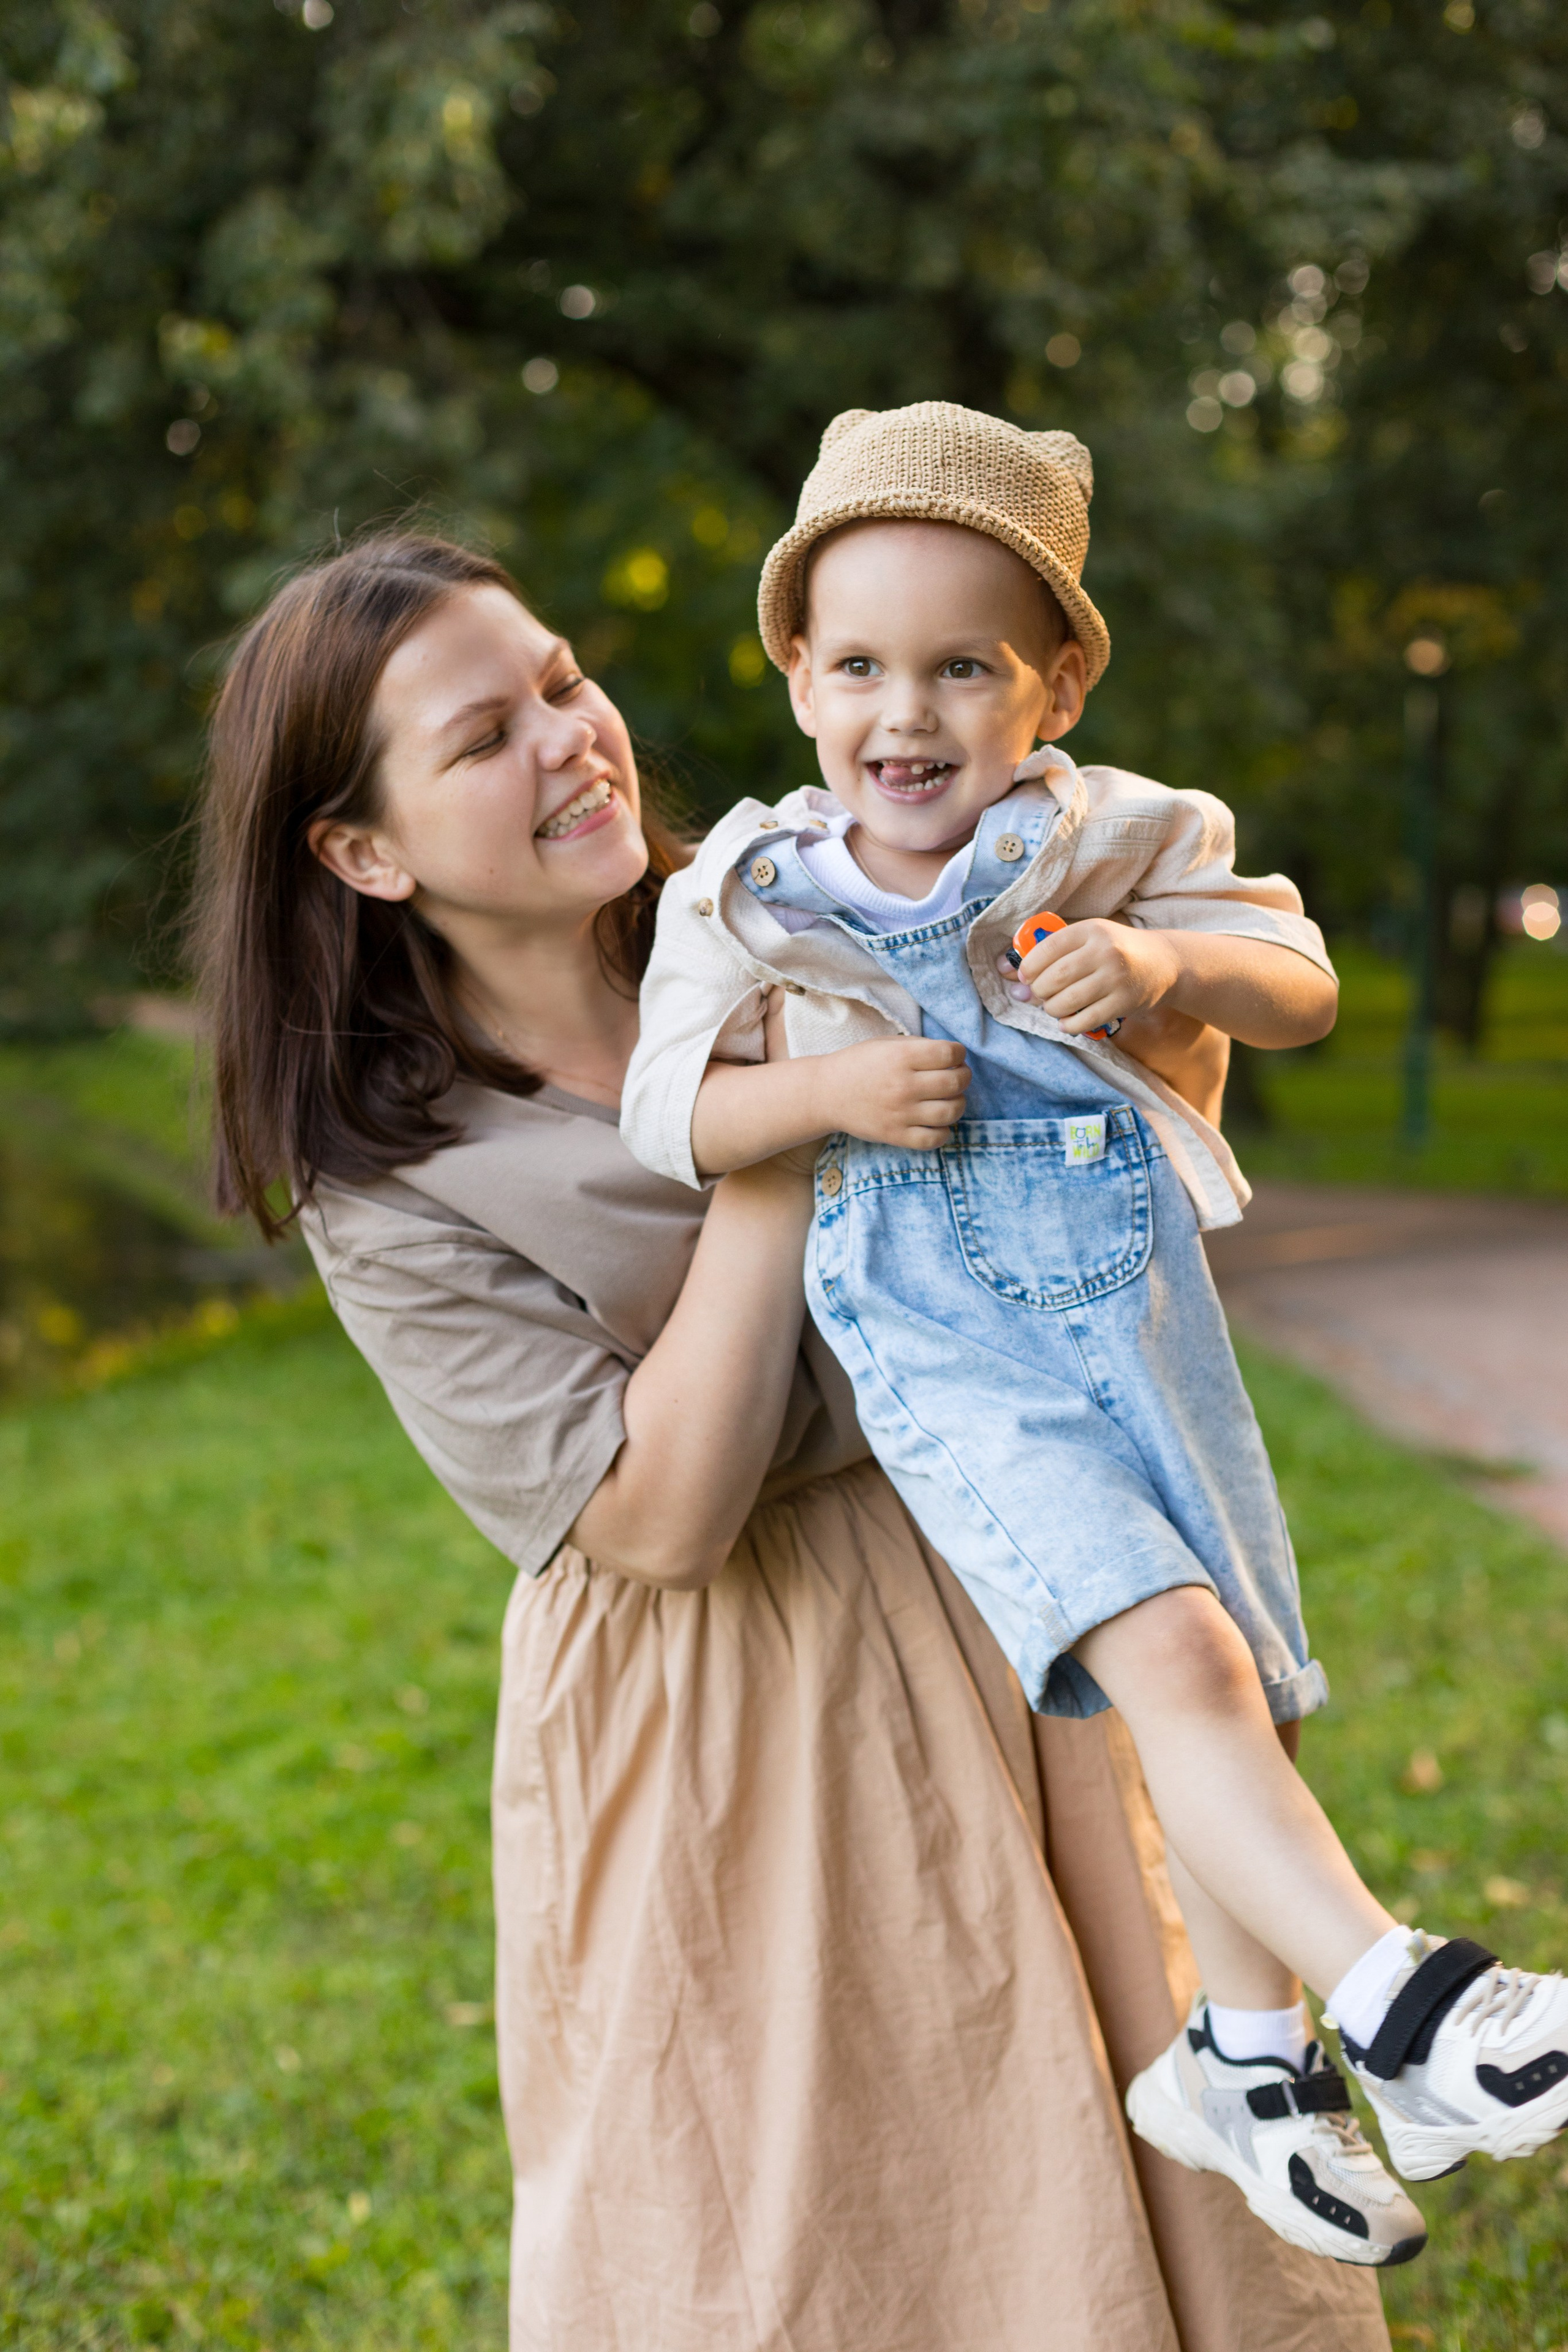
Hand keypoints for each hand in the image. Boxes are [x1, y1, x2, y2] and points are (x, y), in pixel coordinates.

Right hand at [812, 1036, 969, 1149]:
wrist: (826, 1093)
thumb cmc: (859, 1064)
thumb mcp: (886, 1044)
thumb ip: (919, 1047)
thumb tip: (953, 1056)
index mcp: (901, 1057)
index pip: (950, 1053)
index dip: (958, 1052)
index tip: (953, 1056)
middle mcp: (903, 1085)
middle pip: (956, 1081)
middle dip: (963, 1076)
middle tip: (956, 1076)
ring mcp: (900, 1113)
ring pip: (951, 1111)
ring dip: (958, 1103)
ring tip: (949, 1099)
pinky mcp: (895, 1135)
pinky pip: (934, 1139)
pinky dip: (944, 1131)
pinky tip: (938, 1122)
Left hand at [997, 918, 1180, 1035]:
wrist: (1163, 963)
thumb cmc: (1116, 950)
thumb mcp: (1090, 938)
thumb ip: (1054, 951)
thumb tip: (1008, 974)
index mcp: (1092, 930)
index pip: (1048, 948)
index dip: (1029, 966)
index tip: (1024, 977)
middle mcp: (1105, 951)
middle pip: (1055, 977)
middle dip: (1038, 991)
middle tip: (1038, 995)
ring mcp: (1116, 978)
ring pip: (1067, 1000)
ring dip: (1051, 1009)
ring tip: (1053, 1007)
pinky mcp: (1124, 1002)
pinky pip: (1085, 1020)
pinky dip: (1069, 1025)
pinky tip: (1066, 1022)